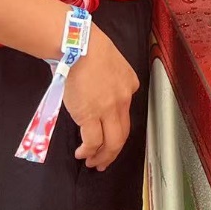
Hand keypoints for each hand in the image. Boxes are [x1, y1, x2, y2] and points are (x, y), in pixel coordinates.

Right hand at [63, 26, 139, 169]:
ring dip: (103, 156)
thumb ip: (113, 81)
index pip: (126, 114)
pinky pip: (93, 141)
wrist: (81, 47)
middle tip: (105, 161)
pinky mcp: (90, 115)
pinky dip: (89, 151)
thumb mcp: (113, 64)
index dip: (117, 129)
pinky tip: (83, 154)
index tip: (109, 138)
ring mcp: (108, 109)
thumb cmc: (90, 50)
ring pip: (112, 142)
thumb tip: (102, 92)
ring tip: (93, 162)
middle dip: (114, 151)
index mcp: (130, 86)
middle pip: (123, 133)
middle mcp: (123, 100)